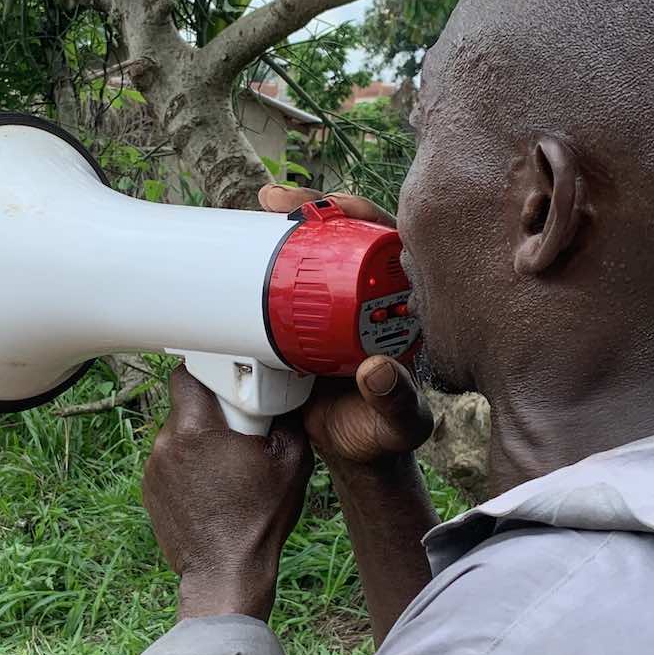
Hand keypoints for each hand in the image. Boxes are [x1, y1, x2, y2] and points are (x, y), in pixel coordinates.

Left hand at [142, 367, 312, 620]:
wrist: (225, 574)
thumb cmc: (257, 520)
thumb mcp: (292, 461)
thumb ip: (288, 416)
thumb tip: (288, 394)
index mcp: (196, 428)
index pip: (187, 372)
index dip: (208, 368)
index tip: (228, 376)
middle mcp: (166, 443)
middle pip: (185, 404)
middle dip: (212, 407)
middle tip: (239, 425)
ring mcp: (153, 468)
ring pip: (177, 433)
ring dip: (199, 438)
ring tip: (227, 462)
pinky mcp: (149, 489)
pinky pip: (170, 461)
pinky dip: (188, 464)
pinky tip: (212, 484)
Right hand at [256, 185, 433, 465]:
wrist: (344, 452)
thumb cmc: (381, 435)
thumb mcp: (396, 424)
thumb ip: (394, 403)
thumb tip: (376, 369)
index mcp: (403, 307)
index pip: (393, 246)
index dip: (367, 217)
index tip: (339, 208)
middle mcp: (370, 296)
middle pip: (348, 235)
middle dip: (318, 207)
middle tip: (284, 202)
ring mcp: (335, 304)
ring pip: (316, 249)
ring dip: (292, 220)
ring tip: (267, 204)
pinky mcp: (304, 317)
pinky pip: (289, 276)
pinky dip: (270, 252)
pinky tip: (250, 232)